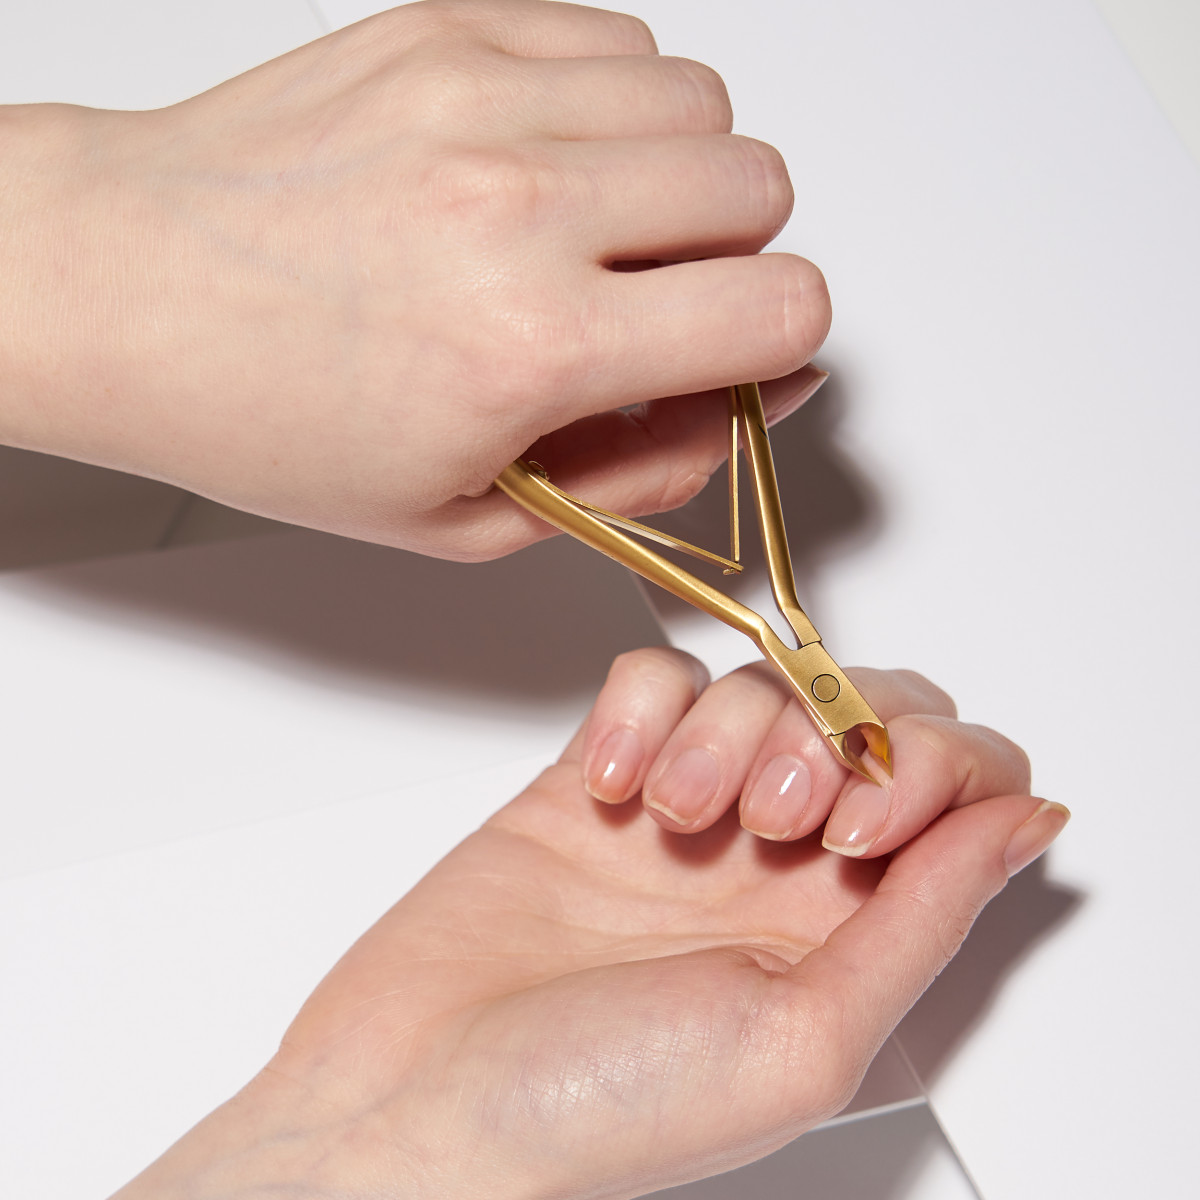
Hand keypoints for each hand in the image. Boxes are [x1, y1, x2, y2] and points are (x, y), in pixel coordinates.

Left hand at [2, 0, 829, 558]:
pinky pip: (618, 41)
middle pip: (761, 188)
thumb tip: (741, 404)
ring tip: (597, 229)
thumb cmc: (269, 416)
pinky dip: (615, 106)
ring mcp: (482, 99)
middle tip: (654, 301)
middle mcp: (520, 206)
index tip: (734, 357)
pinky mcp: (446, 31)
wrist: (124, 292)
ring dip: (680, 177)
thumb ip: (635, 473)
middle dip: (735, 260)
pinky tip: (549, 162)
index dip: (783, 344)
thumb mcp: (465, 518)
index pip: (782, 309)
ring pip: (703, 103)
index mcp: (530, 349)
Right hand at [115, 649, 1065, 1199]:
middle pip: (868, 709)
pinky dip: (643, 708)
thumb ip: (925, 915)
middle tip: (772, 814)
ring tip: (671, 816)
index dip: (934, 771)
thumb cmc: (599, 1107)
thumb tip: (1028, 820)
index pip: (960, 787)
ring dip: (728, 730)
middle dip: (830, 733)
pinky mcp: (600, 769)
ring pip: (761, 680)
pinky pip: (656, 676)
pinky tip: (611, 787)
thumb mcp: (805, 1035)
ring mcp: (689, 807)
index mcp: (849, 929)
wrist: (416, 1097)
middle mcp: (778, 861)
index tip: (862, 823)